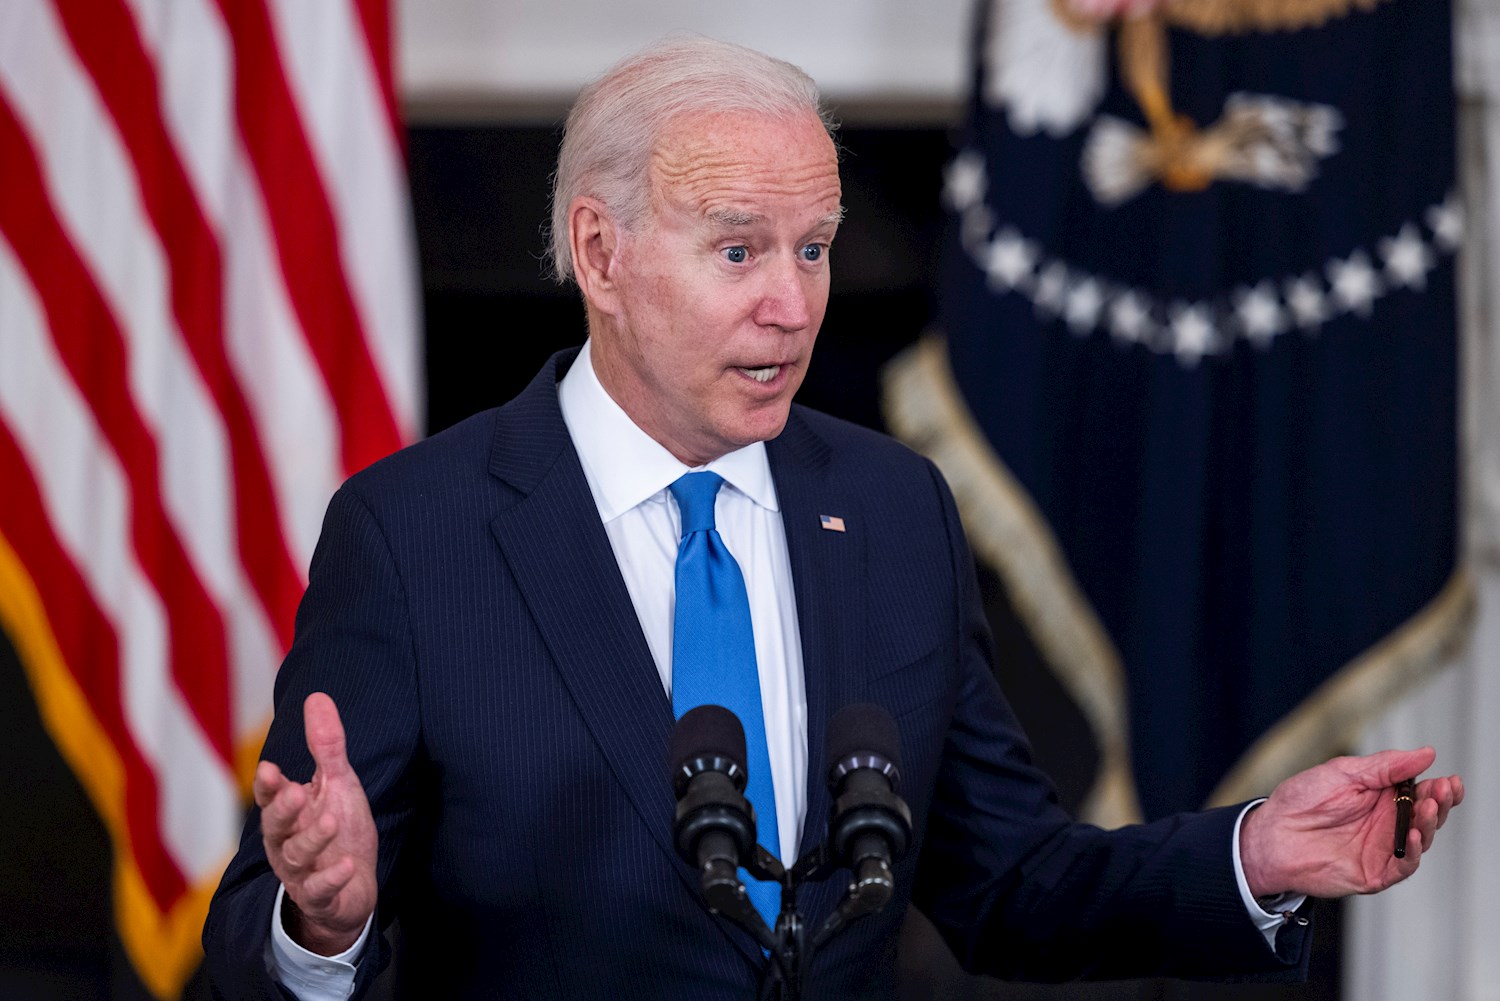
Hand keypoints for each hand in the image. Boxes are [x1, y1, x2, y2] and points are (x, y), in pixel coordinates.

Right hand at [254, 692, 377, 954]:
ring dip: (312, 840)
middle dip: (282, 811)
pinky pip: (318, 892)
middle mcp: (286, 843)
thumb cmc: (339, 829)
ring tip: (331, 822)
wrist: (353, 888)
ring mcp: (301, 873)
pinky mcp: (320, 898)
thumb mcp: (337, 783)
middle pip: (275, 827)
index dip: (268, 785)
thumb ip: (327, 745)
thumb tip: (317, 696)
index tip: (270, 769)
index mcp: (289, 813)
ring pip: (296, 858)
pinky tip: (345, 865)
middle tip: (295, 793)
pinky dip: (330, 880)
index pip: (271, 796)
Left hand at [1239, 747, 1462, 899]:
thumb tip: (1426, 754)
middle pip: (1426, 815)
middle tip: (1444, 790)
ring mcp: (1383, 848)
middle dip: (1440, 802)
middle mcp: (1387, 823)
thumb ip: (1386, 766)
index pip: (1421, 792)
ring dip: (1429, 823)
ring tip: (1429, 806)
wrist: (1272, 834)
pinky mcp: (1375, 872)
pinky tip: (1414, 835)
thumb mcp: (1345, 773)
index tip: (1450, 780)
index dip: (1439, 788)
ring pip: (1420, 839)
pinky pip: (1404, 865)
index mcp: (1382, 797)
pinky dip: (1414, 852)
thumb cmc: (1302, 800)